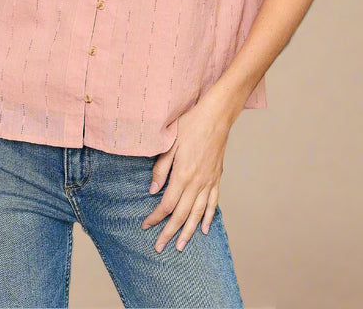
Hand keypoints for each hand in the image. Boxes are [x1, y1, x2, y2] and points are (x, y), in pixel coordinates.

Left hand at [141, 90, 233, 253]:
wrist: (217, 115)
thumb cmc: (191, 125)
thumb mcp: (170, 143)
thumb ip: (161, 169)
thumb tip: (153, 191)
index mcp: (182, 175)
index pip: (166, 204)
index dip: (155, 218)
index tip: (146, 225)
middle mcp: (197, 183)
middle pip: (181, 214)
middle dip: (169, 233)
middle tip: (159, 247)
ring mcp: (209, 181)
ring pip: (198, 213)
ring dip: (188, 232)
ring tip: (180, 246)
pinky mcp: (217, 178)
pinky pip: (213, 202)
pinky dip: (208, 217)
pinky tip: (203, 229)